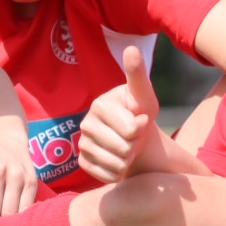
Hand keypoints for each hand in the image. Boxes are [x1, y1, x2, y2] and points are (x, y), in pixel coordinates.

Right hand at [77, 46, 162, 183]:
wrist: (133, 135)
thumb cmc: (139, 111)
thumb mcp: (143, 94)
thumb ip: (137, 74)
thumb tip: (131, 48)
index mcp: (99, 105)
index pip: (130, 130)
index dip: (142, 129)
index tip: (141, 120)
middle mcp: (85, 124)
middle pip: (123, 149)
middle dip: (135, 146)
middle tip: (134, 137)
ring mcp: (81, 145)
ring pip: (116, 165)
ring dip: (129, 160)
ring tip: (128, 147)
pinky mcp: (82, 163)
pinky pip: (107, 176)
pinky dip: (119, 172)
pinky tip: (119, 160)